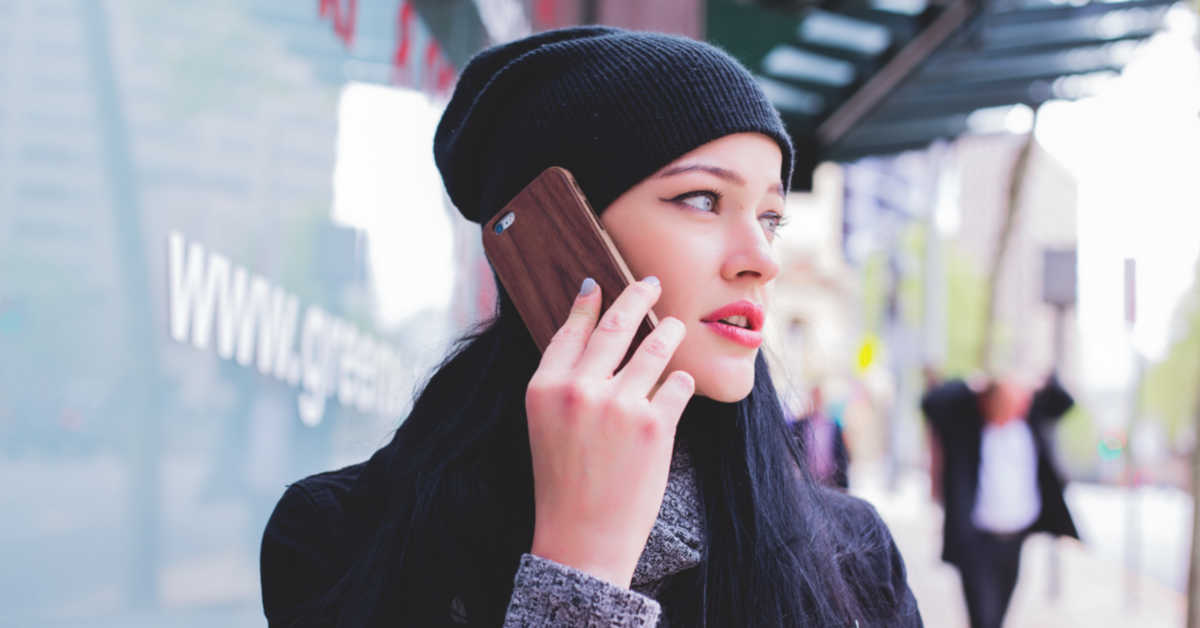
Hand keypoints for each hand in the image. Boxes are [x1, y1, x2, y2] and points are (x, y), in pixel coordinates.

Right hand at [524, 277, 694, 587]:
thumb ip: (564, 381)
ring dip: (668, 332)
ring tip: (674, 326)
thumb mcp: (545, 425)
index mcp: (544, 388)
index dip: (587, 303)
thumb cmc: (563, 482)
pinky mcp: (654, 425)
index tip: (600, 284)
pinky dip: (680, 381)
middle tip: (650, 283)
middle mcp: (579, 390)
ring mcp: (619, 405)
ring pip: (655, 347)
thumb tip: (591, 330)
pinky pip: (677, 384)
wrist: (582, 538)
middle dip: (637, 296)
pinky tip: (678, 383)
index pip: (571, 330)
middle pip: (616, 325)